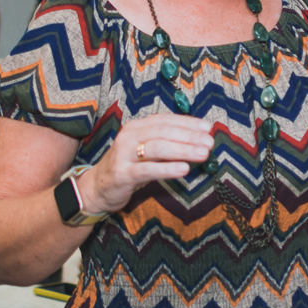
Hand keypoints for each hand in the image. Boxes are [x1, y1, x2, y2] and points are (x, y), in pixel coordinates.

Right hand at [77, 114, 214, 213]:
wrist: (97, 187)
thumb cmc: (128, 167)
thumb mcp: (146, 151)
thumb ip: (167, 143)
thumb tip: (198, 138)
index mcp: (137, 127)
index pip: (166, 120)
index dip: (188, 122)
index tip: (208, 127)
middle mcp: (130, 136)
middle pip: (164, 132)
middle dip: (190, 136)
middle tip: (210, 142)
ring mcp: (124, 154)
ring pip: (157, 148)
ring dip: (183, 150)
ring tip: (203, 154)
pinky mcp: (123, 174)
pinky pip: (148, 169)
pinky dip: (168, 168)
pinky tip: (184, 169)